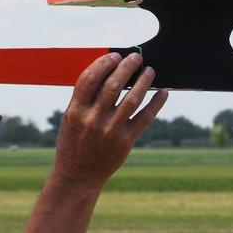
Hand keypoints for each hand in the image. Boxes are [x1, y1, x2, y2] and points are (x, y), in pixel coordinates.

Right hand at [53, 52, 167, 187]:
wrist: (78, 176)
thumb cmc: (74, 143)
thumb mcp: (70, 119)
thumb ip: (84, 98)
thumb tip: (106, 72)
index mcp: (76, 111)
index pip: (90, 78)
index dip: (104, 63)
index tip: (115, 56)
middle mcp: (93, 119)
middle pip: (113, 85)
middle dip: (127, 66)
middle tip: (137, 57)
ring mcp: (110, 131)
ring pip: (132, 99)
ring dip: (144, 81)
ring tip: (150, 70)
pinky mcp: (125, 142)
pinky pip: (145, 118)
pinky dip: (156, 103)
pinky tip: (162, 92)